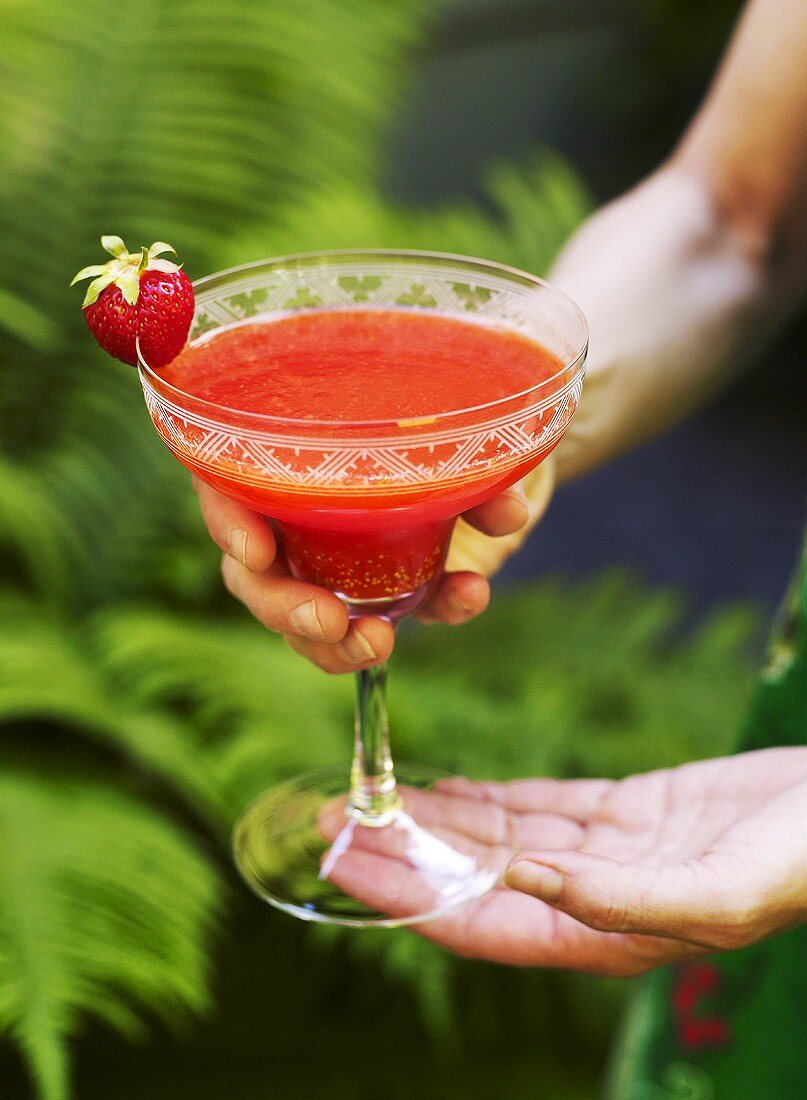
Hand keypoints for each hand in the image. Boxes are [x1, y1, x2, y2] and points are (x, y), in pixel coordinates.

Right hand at [192, 461, 553, 671]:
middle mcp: (298, 523)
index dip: (227, 524)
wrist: (489, 448)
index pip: (226, 491)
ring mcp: (338, 568)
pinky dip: (435, 615)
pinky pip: (398, 618)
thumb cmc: (440, 420)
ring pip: (306, 623)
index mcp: (283, 465)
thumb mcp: (450, 432)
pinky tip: (471, 595)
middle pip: (256, 579)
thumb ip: (470, 470)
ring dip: (336, 647)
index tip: (257, 552)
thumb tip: (502, 511)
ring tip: (380, 643)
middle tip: (329, 621)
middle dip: (284, 609)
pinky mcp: (389, 595)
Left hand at [320, 748, 806, 975]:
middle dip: (405, 855)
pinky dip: (493, 798)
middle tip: (334, 824)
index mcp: (605, 934)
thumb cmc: (797, 864)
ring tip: (374, 802)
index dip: (410, 899)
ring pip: (502, 837)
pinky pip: (542, 805)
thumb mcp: (716, 893)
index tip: (348, 870)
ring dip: (438, 821)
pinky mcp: (627, 809)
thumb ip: (618, 901)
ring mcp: (608, 850)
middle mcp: (593, 898)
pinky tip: (451, 789)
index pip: (481, 925)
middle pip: (476, 878)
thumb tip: (523, 882)